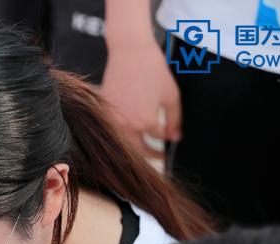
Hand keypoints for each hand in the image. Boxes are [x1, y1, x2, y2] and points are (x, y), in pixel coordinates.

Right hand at [99, 41, 181, 158]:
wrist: (129, 51)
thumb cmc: (153, 69)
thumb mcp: (171, 95)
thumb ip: (175, 119)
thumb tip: (175, 138)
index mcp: (145, 122)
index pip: (157, 139)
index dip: (167, 139)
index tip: (172, 139)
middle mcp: (126, 125)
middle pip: (138, 150)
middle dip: (151, 155)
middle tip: (160, 156)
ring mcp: (112, 119)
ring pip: (124, 142)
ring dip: (135, 146)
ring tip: (145, 146)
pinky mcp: (103, 111)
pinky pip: (114, 128)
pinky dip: (123, 131)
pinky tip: (130, 128)